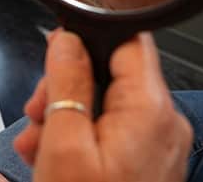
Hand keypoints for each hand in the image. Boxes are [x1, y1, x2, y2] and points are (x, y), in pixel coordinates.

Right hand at [13, 31, 191, 181]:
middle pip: (112, 72)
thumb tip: (67, 39)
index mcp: (151, 109)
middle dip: (66, 86)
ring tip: (38, 143)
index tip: (56, 55)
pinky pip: (113, 132)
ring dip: (66, 114)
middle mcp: (165, 123)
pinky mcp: (148, 164)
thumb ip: (66, 82)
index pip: (128, 39)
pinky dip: (81, 136)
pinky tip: (53, 156)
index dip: (87, 39)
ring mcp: (159, 146)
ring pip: (107, 103)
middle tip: (37, 113)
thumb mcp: (63, 142)